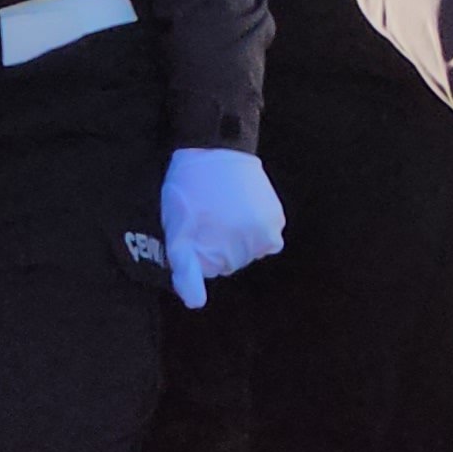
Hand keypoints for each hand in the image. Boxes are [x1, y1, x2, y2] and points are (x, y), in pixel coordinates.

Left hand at [158, 147, 284, 308]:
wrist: (216, 148)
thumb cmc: (190, 188)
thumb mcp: (176, 228)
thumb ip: (185, 267)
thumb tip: (196, 304)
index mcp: (218, 251)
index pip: (208, 271)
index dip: (197, 251)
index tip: (193, 228)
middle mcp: (245, 246)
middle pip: (230, 264)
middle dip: (218, 245)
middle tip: (208, 216)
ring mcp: (264, 233)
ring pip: (249, 253)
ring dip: (238, 238)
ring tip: (224, 210)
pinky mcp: (276, 219)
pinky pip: (267, 240)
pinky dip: (257, 231)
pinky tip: (243, 211)